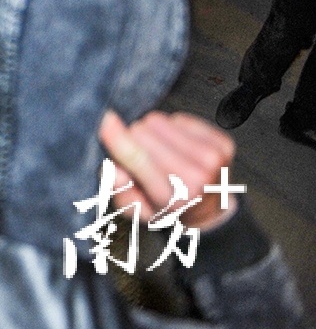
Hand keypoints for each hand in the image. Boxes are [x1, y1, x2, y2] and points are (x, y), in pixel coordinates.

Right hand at [100, 110, 236, 231]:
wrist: (210, 209)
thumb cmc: (165, 206)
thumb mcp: (136, 210)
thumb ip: (120, 191)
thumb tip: (114, 169)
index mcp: (173, 199)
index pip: (138, 159)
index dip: (118, 138)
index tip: (104, 119)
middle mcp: (198, 178)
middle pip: (143, 133)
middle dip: (133, 140)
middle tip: (142, 157)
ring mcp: (214, 159)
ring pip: (160, 121)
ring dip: (152, 132)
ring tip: (160, 152)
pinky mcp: (223, 143)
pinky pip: (179, 118)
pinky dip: (172, 129)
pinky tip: (178, 146)